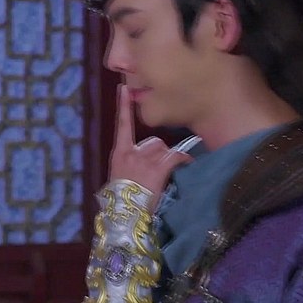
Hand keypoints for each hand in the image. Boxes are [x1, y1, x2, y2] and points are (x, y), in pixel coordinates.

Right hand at [109, 84, 191, 210]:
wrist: (125, 214)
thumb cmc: (123, 200)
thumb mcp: (119, 178)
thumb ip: (130, 164)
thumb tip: (146, 163)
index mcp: (119, 154)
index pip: (122, 125)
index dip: (122, 106)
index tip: (123, 88)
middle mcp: (131, 152)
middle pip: (154, 141)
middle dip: (160, 154)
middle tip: (158, 172)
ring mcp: (144, 159)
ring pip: (165, 150)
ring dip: (169, 161)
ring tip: (165, 179)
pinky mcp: (157, 168)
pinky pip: (175, 157)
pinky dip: (182, 161)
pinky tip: (184, 167)